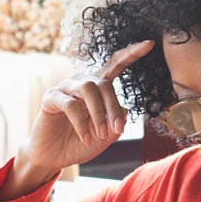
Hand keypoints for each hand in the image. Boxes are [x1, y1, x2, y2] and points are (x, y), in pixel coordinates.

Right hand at [3, 40, 154, 196]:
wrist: (54, 157)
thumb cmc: (80, 144)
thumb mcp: (105, 137)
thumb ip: (117, 123)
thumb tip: (126, 110)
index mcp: (97, 88)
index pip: (115, 65)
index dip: (131, 54)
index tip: (149, 44)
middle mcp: (81, 83)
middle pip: (104, 83)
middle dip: (113, 107)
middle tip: (118, 129)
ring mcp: (65, 88)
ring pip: (88, 88)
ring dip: (99, 113)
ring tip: (102, 135)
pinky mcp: (51, 98)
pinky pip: (70, 105)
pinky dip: (82, 124)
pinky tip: (87, 139)